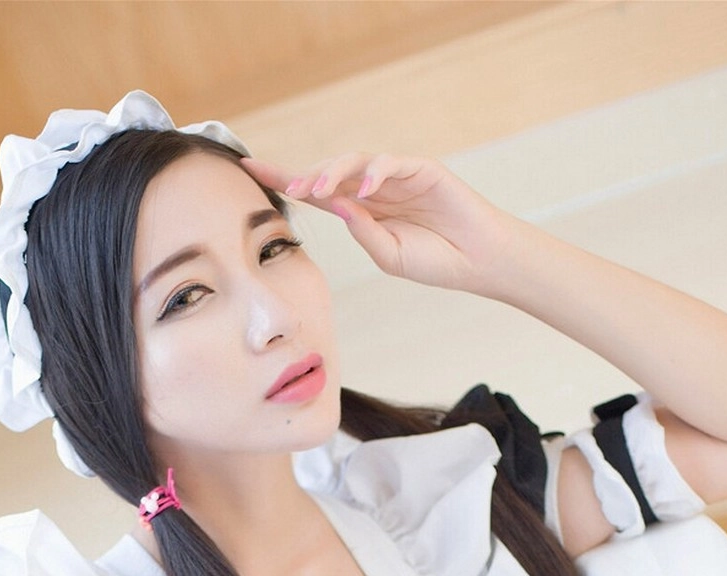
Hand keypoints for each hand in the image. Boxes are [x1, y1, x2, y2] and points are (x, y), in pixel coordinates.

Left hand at [238, 150, 508, 291]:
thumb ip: (363, 233)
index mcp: (360, 210)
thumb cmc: (435, 261)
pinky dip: (375, 173)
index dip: (284, 178)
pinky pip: (390, 163)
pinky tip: (364, 189)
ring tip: (319, 188)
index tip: (249, 169)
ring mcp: (395, 176)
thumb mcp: (388, 257)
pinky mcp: (420, 169)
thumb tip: (338, 205)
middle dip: (303, 175)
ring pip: (354, 162)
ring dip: (333, 171)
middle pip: (329, 171)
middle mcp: (373, 188)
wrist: (477, 261)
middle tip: (285, 185)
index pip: (316, 190)